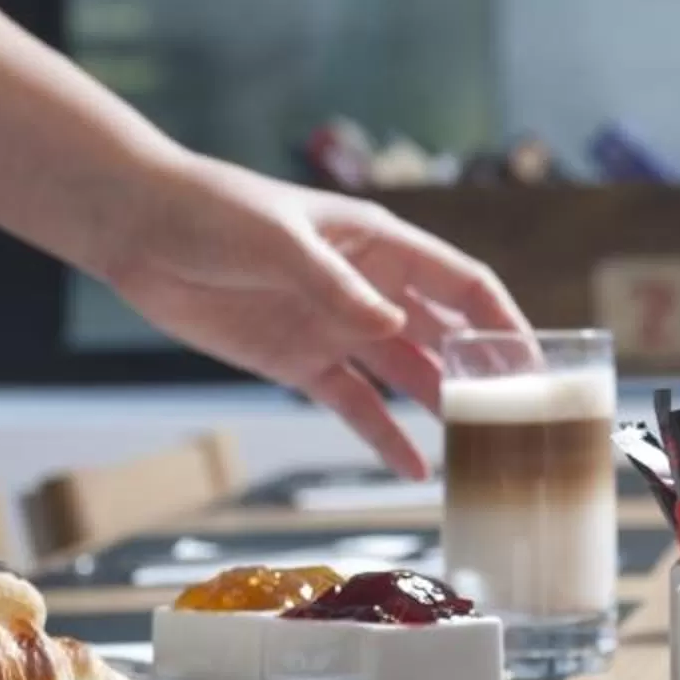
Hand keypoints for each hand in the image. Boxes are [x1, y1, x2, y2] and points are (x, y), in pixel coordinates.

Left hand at [96, 152, 530, 476]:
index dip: (503, 322)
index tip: (538, 365)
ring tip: (480, 454)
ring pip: (406, 374)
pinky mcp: (298, 361)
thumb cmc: (216, 212)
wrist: (142, 229)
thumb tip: (393, 327)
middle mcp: (370, 289)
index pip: (463, 285)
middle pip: (445, 335)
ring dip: (441, 409)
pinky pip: (354, 404)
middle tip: (521, 423)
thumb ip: (336, 287)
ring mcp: (336, 327)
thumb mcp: (278, 242)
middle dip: (484, 374)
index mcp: (380, 244)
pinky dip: (384, 435)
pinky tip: (412, 467)